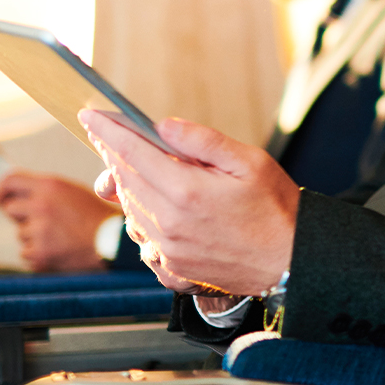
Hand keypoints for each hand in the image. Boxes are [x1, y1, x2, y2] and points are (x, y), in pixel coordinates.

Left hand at [0, 170, 114, 272]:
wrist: (112, 244)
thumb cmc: (96, 217)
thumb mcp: (73, 192)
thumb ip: (46, 191)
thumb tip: (20, 196)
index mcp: (50, 186)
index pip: (10, 180)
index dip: (1, 190)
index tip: (0, 198)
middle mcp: (41, 205)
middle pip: (11, 209)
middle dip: (22, 217)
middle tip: (41, 222)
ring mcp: (39, 230)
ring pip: (21, 233)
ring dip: (34, 237)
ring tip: (60, 237)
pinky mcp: (39, 252)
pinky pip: (26, 253)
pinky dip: (39, 254)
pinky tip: (59, 250)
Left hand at [81, 108, 298, 296]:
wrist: (293, 264)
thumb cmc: (277, 210)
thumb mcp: (250, 162)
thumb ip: (202, 141)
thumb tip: (162, 125)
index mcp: (187, 192)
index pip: (132, 153)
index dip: (108, 131)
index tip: (91, 115)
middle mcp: (169, 224)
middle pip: (124, 180)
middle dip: (114, 154)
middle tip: (110, 135)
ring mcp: (168, 250)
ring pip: (130, 209)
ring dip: (128, 185)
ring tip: (141, 168)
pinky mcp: (172, 269)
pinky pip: (142, 238)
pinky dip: (142, 218)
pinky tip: (161, 207)